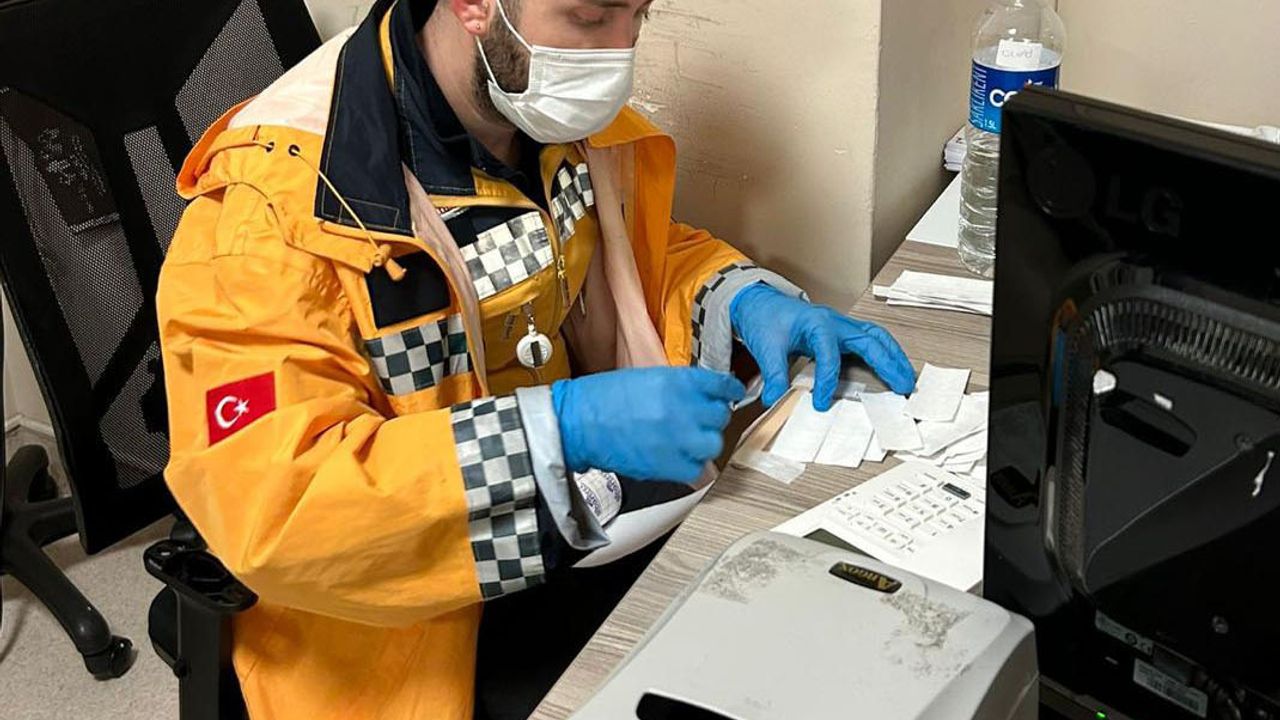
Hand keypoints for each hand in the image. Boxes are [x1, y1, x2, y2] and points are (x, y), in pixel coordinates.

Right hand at [552, 368, 745, 482]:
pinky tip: (677, 457)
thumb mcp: (646, 377)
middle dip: (711, 418)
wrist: (577, 423)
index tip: (730, 394)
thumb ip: (678, 386)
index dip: (729, 391)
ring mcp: (677, 439)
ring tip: (688, 440)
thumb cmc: (602, 399)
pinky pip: (696, 470)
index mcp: (677, 382)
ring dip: (703, 442)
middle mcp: (682, 409)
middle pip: (720, 417)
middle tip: (699, 419)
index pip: (722, 385)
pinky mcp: (667, 465)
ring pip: (712, 444)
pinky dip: (690, 465)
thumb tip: (700, 394)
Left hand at [730, 284, 915, 410]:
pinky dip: (886, 352)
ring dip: (894, 356)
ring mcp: (843, 325)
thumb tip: (773, 398)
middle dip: (887, 364)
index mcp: (816, 323)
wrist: (763, 304)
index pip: (828, 354)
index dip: (827, 381)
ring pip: (877, 337)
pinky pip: (872, 339)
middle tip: (902, 388)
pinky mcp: (844, 331)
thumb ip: (773, 374)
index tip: (821, 403)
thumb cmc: (767, 321)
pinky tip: (893, 367)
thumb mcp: (766, 348)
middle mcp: (835, 322)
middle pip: (869, 340)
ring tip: (907, 378)